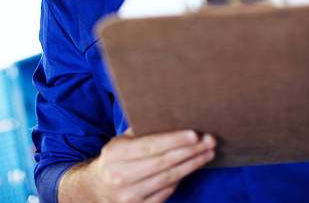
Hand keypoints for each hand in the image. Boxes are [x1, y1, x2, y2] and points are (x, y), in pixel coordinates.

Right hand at [90, 128, 215, 202]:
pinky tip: (193, 165)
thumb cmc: (116, 157)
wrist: (98, 188)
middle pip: (163, 162)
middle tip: (210, 141)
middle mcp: (121, 177)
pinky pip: (167, 191)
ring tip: (209, 152)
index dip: (174, 140)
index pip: (150, 146)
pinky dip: (182, 177)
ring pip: (169, 178)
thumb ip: (142, 130)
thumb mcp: (121, 140)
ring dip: (192, 165)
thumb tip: (172, 113)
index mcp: (115, 154)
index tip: (195, 134)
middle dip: (190, 151)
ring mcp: (131, 196)